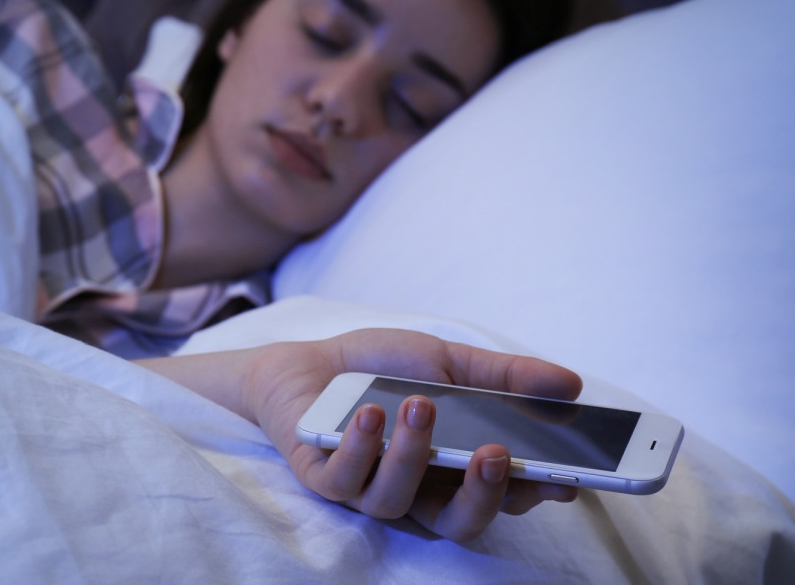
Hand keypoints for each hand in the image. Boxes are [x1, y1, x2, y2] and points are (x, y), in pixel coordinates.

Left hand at [240, 329, 583, 540]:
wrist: (309, 361)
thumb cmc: (383, 368)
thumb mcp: (450, 362)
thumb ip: (506, 377)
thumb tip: (572, 385)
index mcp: (454, 469)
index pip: (503, 497)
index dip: (533, 494)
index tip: (565, 479)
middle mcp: (417, 489)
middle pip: (459, 520)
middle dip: (482, 495)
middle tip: (496, 454)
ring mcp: (369, 488)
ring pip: (398, 499)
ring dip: (412, 454)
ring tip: (420, 405)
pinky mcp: (324, 478)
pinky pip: (343, 480)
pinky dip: (358, 448)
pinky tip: (369, 415)